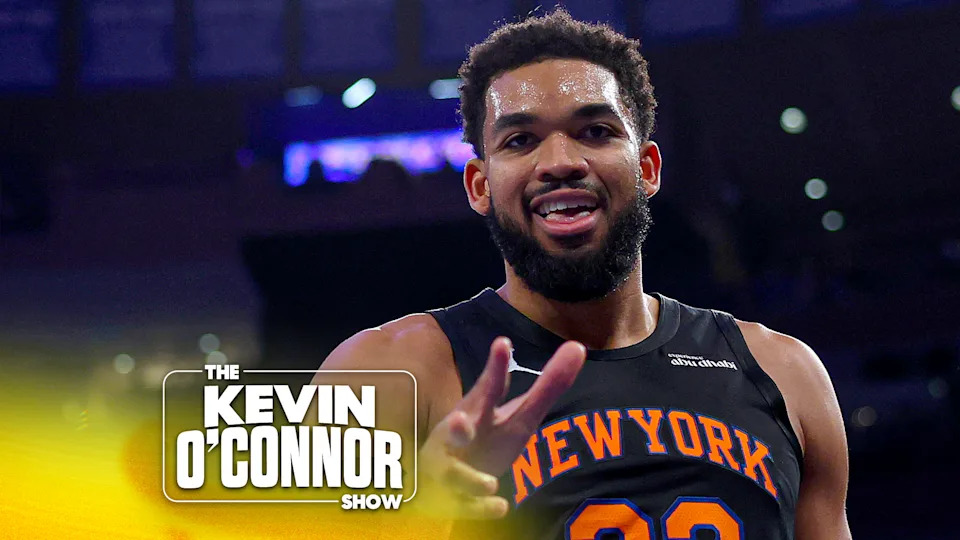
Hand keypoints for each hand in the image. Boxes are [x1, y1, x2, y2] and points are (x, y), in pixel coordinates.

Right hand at [418, 337, 585, 518]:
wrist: (443, 479)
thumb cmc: (486, 438)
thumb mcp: (518, 415)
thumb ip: (548, 385)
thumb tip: (578, 347)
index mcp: (479, 411)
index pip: (489, 388)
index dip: (495, 368)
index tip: (503, 343)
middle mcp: (462, 436)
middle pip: (458, 428)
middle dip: (458, 425)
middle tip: (461, 422)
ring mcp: (453, 467)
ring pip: (454, 473)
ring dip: (470, 477)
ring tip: (489, 483)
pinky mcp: (454, 498)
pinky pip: (465, 506)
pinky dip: (480, 508)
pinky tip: (499, 507)